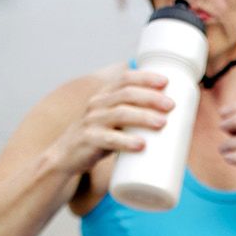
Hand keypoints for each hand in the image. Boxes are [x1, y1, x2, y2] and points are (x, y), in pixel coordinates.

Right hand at [50, 68, 174, 176]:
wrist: (65, 158)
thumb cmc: (97, 139)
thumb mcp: (112, 123)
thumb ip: (133, 118)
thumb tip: (171, 121)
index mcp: (104, 97)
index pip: (124, 79)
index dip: (145, 77)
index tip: (166, 82)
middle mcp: (97, 105)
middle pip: (126, 94)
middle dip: (150, 97)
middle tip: (171, 105)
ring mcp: (91, 122)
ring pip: (120, 114)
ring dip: (143, 117)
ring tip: (162, 123)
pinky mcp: (88, 141)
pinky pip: (108, 139)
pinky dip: (126, 142)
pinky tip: (141, 145)